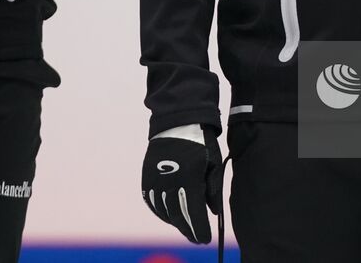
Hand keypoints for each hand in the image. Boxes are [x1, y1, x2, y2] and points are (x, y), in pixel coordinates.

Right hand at [141, 124, 222, 243]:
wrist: (177, 121)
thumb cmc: (201, 141)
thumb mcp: (213, 163)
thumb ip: (212, 189)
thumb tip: (212, 212)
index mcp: (189, 177)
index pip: (194, 213)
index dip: (200, 229)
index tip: (205, 239)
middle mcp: (170, 181)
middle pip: (178, 216)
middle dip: (189, 230)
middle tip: (197, 239)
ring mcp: (156, 179)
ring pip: (164, 211)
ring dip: (176, 222)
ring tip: (186, 228)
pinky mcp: (147, 176)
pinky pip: (153, 201)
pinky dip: (161, 212)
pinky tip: (169, 216)